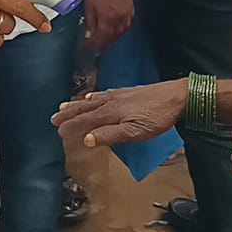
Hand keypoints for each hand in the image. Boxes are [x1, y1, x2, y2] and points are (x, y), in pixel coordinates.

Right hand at [51, 79, 185, 147]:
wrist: (177, 96)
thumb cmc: (157, 117)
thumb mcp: (135, 132)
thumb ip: (109, 135)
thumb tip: (85, 139)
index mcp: (111, 112)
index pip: (86, 121)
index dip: (72, 126)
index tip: (58, 131)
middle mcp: (111, 101)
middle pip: (85, 108)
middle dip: (69, 114)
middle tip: (54, 119)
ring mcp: (118, 95)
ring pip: (92, 101)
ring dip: (77, 105)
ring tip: (64, 107)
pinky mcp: (127, 92)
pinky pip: (102, 94)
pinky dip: (92, 97)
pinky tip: (91, 97)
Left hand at [83, 0, 131, 49]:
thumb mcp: (89, 5)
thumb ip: (90, 22)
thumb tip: (89, 35)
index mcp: (107, 18)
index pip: (101, 38)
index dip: (94, 45)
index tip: (89, 47)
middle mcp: (118, 18)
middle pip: (111, 37)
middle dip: (103, 43)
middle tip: (96, 46)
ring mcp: (126, 14)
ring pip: (120, 33)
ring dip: (112, 38)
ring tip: (105, 40)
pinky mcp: (131, 10)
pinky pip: (127, 25)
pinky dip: (121, 30)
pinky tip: (117, 30)